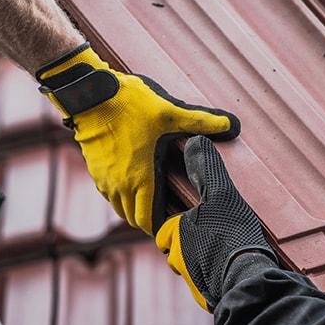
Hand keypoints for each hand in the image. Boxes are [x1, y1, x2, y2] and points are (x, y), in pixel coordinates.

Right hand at [37, 44, 239, 234]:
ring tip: (151, 200)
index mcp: (140, 178)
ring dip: (133, 209)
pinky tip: (133, 182)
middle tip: (167, 214)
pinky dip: (120, 196)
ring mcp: (104, 180)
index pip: (148, 221)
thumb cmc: (131, 106)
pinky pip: (108, 194)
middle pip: (132, 218)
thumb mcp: (171, 113)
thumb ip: (203, 121)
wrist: (91, 96)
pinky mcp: (94, 170)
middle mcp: (119, 186)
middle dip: (148, 220)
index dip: (161, 227)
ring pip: (118, 208)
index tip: (174, 224)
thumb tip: (233, 125)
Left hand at [155, 136, 275, 309]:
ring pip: (195, 265)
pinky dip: (219, 276)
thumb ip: (206, 169)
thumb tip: (194, 140)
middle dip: (194, 242)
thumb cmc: (232, 236)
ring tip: (229, 249)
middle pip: (181, 247)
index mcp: (174, 232)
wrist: (248, 282)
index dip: (184, 219)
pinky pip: (209, 282)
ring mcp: (192, 281)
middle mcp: (177, 259)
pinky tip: (236, 267)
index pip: (168, 225)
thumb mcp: (222, 194)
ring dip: (207, 260)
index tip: (202, 216)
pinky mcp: (208, 298)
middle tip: (219, 233)